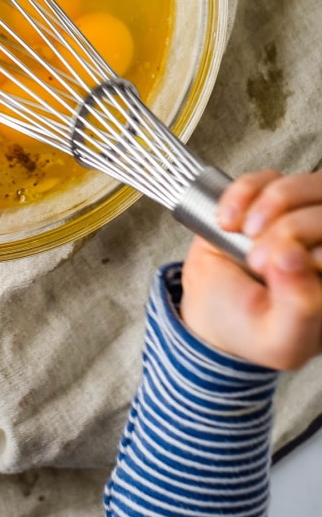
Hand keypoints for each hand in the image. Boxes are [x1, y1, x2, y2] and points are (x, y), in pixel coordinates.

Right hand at [180, 171, 321, 369]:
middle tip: (258, 258)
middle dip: (289, 228)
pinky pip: (264, 178)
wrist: (206, 314)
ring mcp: (294, 218)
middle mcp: (320, 243)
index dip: (318, 250)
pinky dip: (242, 193)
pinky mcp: (263, 201)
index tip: (283, 268)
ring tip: (244, 233)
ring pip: (302, 186)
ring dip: (268, 204)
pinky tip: (228, 221)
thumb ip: (301, 308)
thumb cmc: (249, 330)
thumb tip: (296, 258)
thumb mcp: (279, 338)